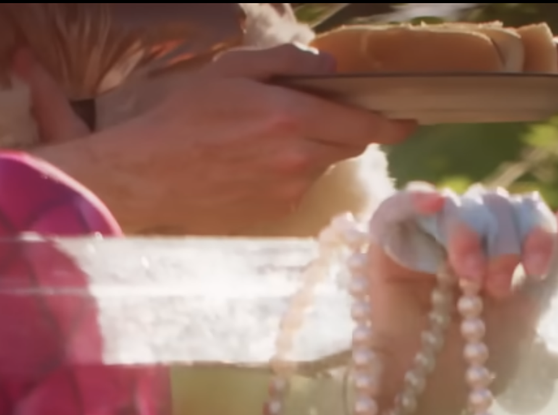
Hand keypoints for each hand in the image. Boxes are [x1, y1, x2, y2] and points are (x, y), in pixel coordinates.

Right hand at [58, 45, 415, 234]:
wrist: (149, 175)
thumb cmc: (184, 117)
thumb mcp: (233, 70)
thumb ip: (288, 62)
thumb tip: (329, 68)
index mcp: (291, 118)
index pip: (363, 126)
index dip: (392, 124)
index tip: (408, 120)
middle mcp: (297, 159)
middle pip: (348, 145)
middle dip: (344, 129)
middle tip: (320, 114)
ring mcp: (288, 190)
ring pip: (322, 165)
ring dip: (313, 150)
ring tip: (268, 137)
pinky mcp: (275, 210)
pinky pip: (299, 186)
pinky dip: (291, 172)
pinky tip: (255, 163)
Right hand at [360, 185, 557, 407]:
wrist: (428, 395)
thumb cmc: (476, 362)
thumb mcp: (527, 308)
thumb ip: (557, 258)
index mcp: (499, 252)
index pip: (525, 213)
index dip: (537, 229)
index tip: (536, 268)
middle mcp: (464, 240)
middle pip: (493, 203)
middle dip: (503, 239)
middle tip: (494, 286)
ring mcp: (425, 241)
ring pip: (456, 203)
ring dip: (469, 232)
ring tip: (468, 275)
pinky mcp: (386, 246)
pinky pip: (400, 205)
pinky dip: (418, 198)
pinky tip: (436, 205)